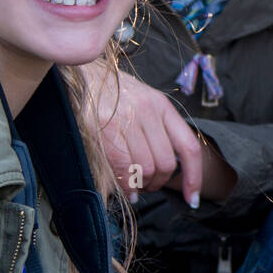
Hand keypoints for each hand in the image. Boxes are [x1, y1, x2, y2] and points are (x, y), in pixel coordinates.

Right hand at [86, 67, 236, 206]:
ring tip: (132, 186)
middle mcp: (148, 111)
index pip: (188, 147)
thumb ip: (155, 130)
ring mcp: (128, 119)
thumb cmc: (108, 93)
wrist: (79, 73)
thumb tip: (162, 170)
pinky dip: (126, 185)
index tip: (192, 198)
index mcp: (161, 106)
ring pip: (145, 168)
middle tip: (145, 187)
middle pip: (166, 163)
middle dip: (157, 183)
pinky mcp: (107, 128)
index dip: (193, 177)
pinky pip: (124, 167)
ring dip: (140, 185)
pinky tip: (125, 190)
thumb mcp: (140, 103)